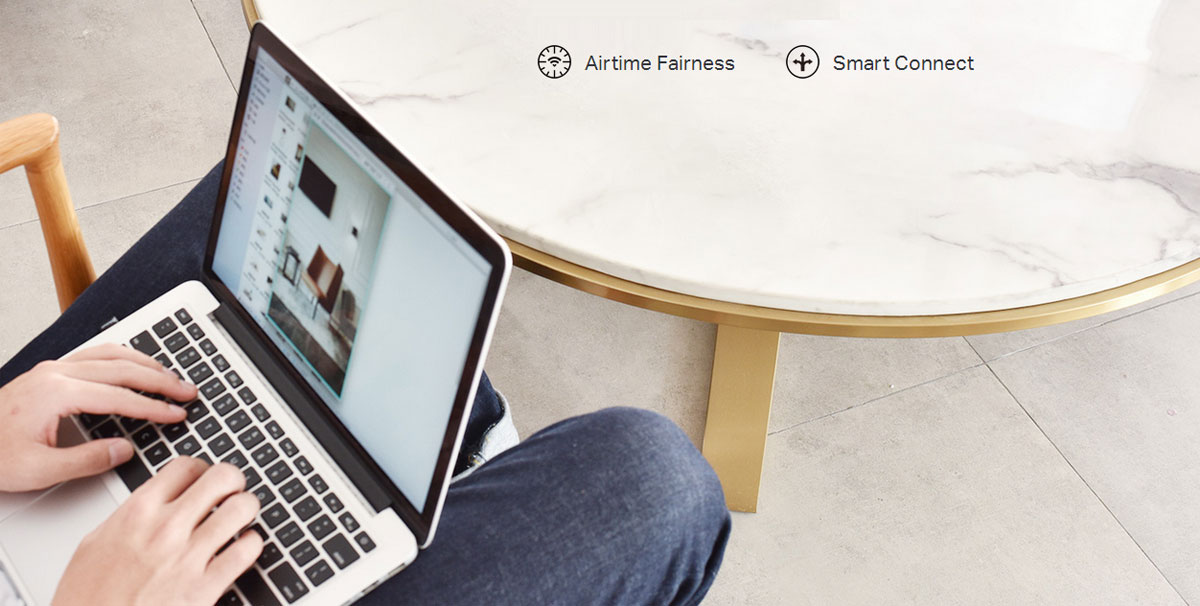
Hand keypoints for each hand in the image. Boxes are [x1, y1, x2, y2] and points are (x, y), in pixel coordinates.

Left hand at [0, 343, 196, 491]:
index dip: (153, 407)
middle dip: (160, 380)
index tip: (176, 414)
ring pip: (111, 354)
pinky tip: (135, 365)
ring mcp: (53, 369)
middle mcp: (56, 374)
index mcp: (55, 394)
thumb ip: (86, 460)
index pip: (119, 397)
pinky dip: (124, 358)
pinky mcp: (50, 372)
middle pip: (122, 368)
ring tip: (170, 376)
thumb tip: (124, 450)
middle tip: (187, 391)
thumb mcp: (38, 470)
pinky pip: (96, 353)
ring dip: (145, 363)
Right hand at [53, 458, 262, 605]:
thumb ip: (130, 517)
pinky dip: (252, 544)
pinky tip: (242, 548)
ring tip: (241, 518)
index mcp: (137, 512)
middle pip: (222, 477)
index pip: (186, 466)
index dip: (202, 470)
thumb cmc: (87, 599)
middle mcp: (166, 529)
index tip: (205, 479)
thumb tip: (153, 502)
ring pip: (242, 508)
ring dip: (247, 509)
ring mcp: (188, 556)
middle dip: (233, 482)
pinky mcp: (205, 587)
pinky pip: (247, 550)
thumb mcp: (95, 545)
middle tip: (232, 492)